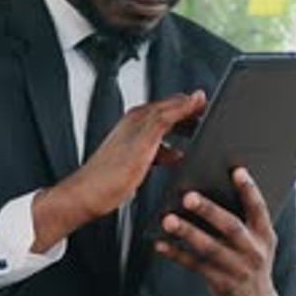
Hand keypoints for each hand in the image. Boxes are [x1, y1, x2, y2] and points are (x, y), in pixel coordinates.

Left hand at [31, 90, 205, 251]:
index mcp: (139, 117)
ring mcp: (133, 141)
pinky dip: (171, 149)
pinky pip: (157, 147)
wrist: (87, 197)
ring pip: (164, 130)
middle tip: (207, 121)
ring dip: (181, 132)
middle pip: (169, 114)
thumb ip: (168, 117)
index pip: (173, 102)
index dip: (192, 102)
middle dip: (189, 116)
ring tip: (197, 137)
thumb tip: (190, 98)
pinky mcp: (133, 157)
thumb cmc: (110, 175)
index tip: (208, 104)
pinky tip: (176, 158)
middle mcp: (135, 125)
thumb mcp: (146, 142)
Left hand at [155, 167, 278, 295]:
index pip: (259, 208)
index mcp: (265, 234)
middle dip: (209, 211)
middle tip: (188, 196)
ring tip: (167, 219)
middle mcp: (255, 251)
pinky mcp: (222, 284)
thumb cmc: (249, 257)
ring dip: (188, 232)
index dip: (249, 189)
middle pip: (231, 227)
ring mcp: (238, 270)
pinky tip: (160, 244)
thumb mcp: (256, 240)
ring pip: (210, 248)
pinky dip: (176, 254)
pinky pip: (195, 266)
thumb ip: (241, 218)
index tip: (236, 170)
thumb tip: (208, 188)